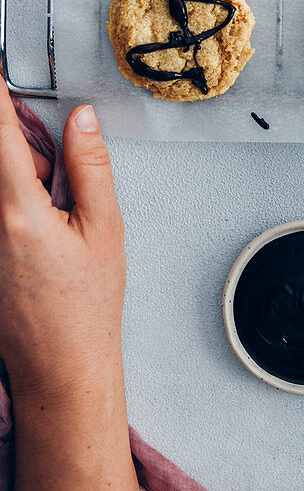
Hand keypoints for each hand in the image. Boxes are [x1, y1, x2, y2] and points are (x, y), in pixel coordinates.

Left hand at [0, 78, 125, 400]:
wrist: (60, 369)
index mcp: (15, 211)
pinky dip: (14, 192)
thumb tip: (80, 121)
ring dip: (17, 167)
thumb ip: (88, 166)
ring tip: (52, 191)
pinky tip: (38, 210)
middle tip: (48, 146)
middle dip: (16, 136)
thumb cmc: (84, 309)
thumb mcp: (103, 228)